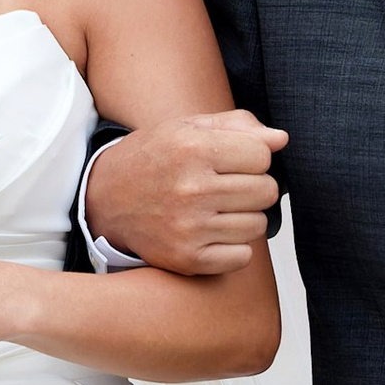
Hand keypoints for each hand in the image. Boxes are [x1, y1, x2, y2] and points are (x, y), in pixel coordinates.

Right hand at [86, 112, 288, 274]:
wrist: (103, 199)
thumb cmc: (152, 158)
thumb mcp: (185, 127)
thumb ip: (236, 126)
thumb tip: (281, 140)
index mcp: (193, 148)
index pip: (263, 155)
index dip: (251, 157)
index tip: (231, 160)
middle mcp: (191, 188)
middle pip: (265, 191)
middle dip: (252, 187)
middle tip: (225, 187)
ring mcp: (189, 227)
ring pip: (258, 225)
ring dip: (243, 218)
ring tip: (215, 210)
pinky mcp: (187, 258)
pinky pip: (242, 257)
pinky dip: (233, 248)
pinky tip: (211, 234)